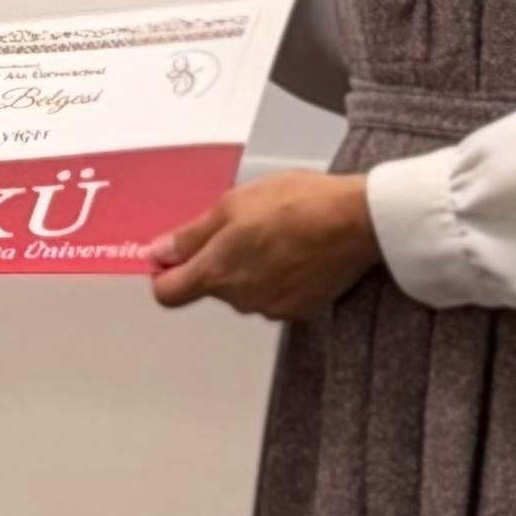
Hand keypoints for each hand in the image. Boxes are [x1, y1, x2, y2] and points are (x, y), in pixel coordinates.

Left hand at [149, 169, 379, 322]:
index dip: (166, 272)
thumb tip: (158, 252)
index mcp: (217, 271)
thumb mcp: (233, 204)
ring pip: (246, 290)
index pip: (168, 293)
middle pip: (212, 286)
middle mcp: (240, 299)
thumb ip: (191, 234)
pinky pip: (276, 296)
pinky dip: (281, 278)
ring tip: (278, 235)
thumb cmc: (298, 205)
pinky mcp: (300, 311)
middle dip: (220, 260)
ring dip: (252, 268)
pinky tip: (297, 252)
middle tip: (245, 226)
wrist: (356, 222)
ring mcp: (271, 308)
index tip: (174, 256)